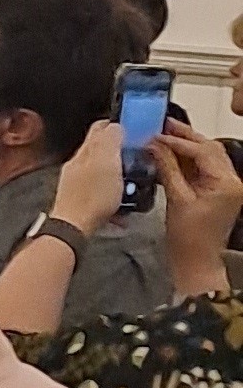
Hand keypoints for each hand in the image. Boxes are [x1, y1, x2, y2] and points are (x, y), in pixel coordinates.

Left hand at [49, 117, 128, 235]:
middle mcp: (78, 165)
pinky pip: (101, 192)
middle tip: (135, 156)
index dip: (117, 125)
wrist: (74, 226)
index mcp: (85, 152)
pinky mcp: (81, 200)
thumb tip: (114, 125)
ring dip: (117, 174)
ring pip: (101, 171)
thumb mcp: (107, 162)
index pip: (99, 127)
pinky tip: (121, 204)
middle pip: (100, 150)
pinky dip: (113, 195)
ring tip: (130, 182)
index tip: (131, 128)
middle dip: (119, 151)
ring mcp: (77, 182)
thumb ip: (110, 140)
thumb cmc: (90, 197)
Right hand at [154, 128, 242, 297]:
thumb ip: (167, 168)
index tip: (156, 135)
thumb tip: (155, 146)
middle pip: (209, 148)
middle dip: (184, 137)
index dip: (177, 141)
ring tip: (163, 136)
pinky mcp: (217, 190)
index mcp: (227, 183)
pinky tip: (170, 154)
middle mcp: (231, 181)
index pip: (202, 151)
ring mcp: (226, 186)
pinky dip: (187, 159)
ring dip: (185, 146)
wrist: (196, 261)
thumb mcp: (176, 199)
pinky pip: (203, 167)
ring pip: (207, 155)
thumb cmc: (189, 239)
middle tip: (162, 126)